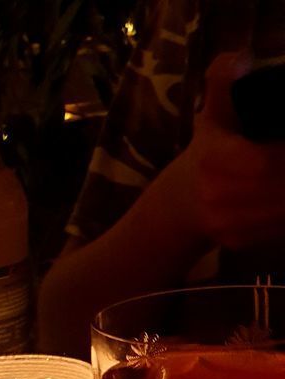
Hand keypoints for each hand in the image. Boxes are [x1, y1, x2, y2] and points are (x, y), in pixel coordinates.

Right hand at [183, 53, 284, 253]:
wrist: (181, 206)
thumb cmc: (207, 152)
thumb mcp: (213, 112)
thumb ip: (223, 80)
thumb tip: (241, 59)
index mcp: (212, 159)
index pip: (267, 161)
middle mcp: (216, 196)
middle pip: (279, 186)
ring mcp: (226, 223)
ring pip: (281, 209)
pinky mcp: (237, 241)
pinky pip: (277, 226)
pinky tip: (283, 195)